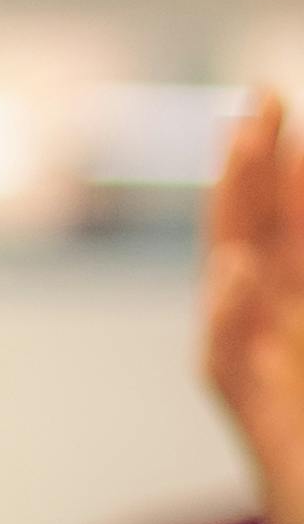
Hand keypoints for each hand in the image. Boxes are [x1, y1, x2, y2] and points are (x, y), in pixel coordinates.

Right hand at [206, 88, 303, 523]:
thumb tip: (295, 213)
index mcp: (299, 324)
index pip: (286, 230)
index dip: (281, 172)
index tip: (278, 107)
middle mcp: (273, 345)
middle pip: (250, 237)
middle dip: (251, 169)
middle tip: (259, 98)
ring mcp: (260, 382)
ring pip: (231, 284)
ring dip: (233, 214)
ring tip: (243, 149)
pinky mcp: (259, 426)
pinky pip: (226, 363)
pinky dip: (228, 316)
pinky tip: (236, 271)